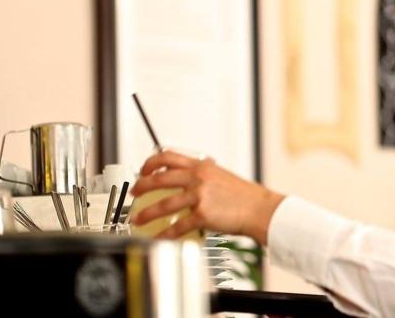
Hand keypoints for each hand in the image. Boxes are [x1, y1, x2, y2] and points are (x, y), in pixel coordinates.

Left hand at [129, 151, 284, 244]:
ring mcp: (200, 196)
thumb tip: (192, 172)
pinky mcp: (203, 215)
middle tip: (134, 193)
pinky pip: (178, 225)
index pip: (168, 157)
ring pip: (164, 204)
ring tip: (138, 219)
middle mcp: (198, 178)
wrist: (260, 209)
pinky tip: (159, 237)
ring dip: (147, 213)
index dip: (150, 162)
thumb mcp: (222, 175)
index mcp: (201, 166)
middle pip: (159, 179)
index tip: (143, 170)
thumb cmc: (244, 196)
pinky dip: (165, 233)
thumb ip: (204, 173)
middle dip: (141, 186)